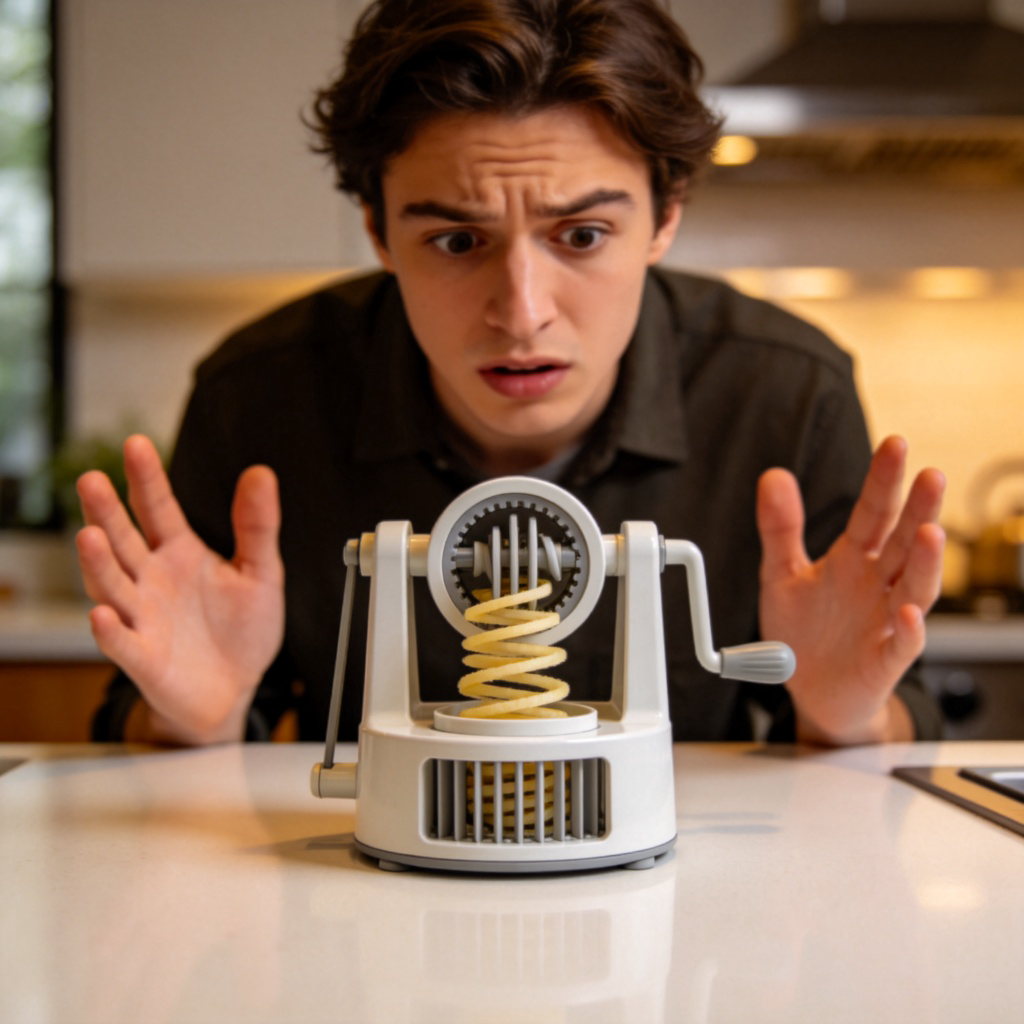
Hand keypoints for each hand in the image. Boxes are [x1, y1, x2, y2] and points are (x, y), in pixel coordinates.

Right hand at [76, 435, 284, 743]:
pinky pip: (123, 644)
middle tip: (92, 480)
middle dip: (106, 512)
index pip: (158, 509)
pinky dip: (111, 631)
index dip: (147, 479)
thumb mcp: (261, 572)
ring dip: (100, 564)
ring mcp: (143, 618)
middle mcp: (152, 580)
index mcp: (180, 553)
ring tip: (90, 537)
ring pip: (113, 586)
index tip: (136, 445)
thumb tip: (261, 473)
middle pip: (124, 540)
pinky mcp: (144, 659)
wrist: (234, 689)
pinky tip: (103, 614)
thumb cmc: (241, 630)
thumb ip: (257, 526)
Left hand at [756, 436, 944, 744]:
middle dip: (919, 509)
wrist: (810, 691)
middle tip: (932, 474)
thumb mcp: (781, 574)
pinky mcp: (884, 659)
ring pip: (915, 586)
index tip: (896, 444)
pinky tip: (907, 612)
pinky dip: (908, 629)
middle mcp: (876, 585)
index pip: (873, 512)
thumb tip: (773, 476)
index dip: (884, 480)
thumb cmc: (804, 631)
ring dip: (927, 561)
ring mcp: (885, 621)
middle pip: (904, 541)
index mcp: (853, 559)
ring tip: (932, 532)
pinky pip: (902, 644)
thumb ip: (780, 528)